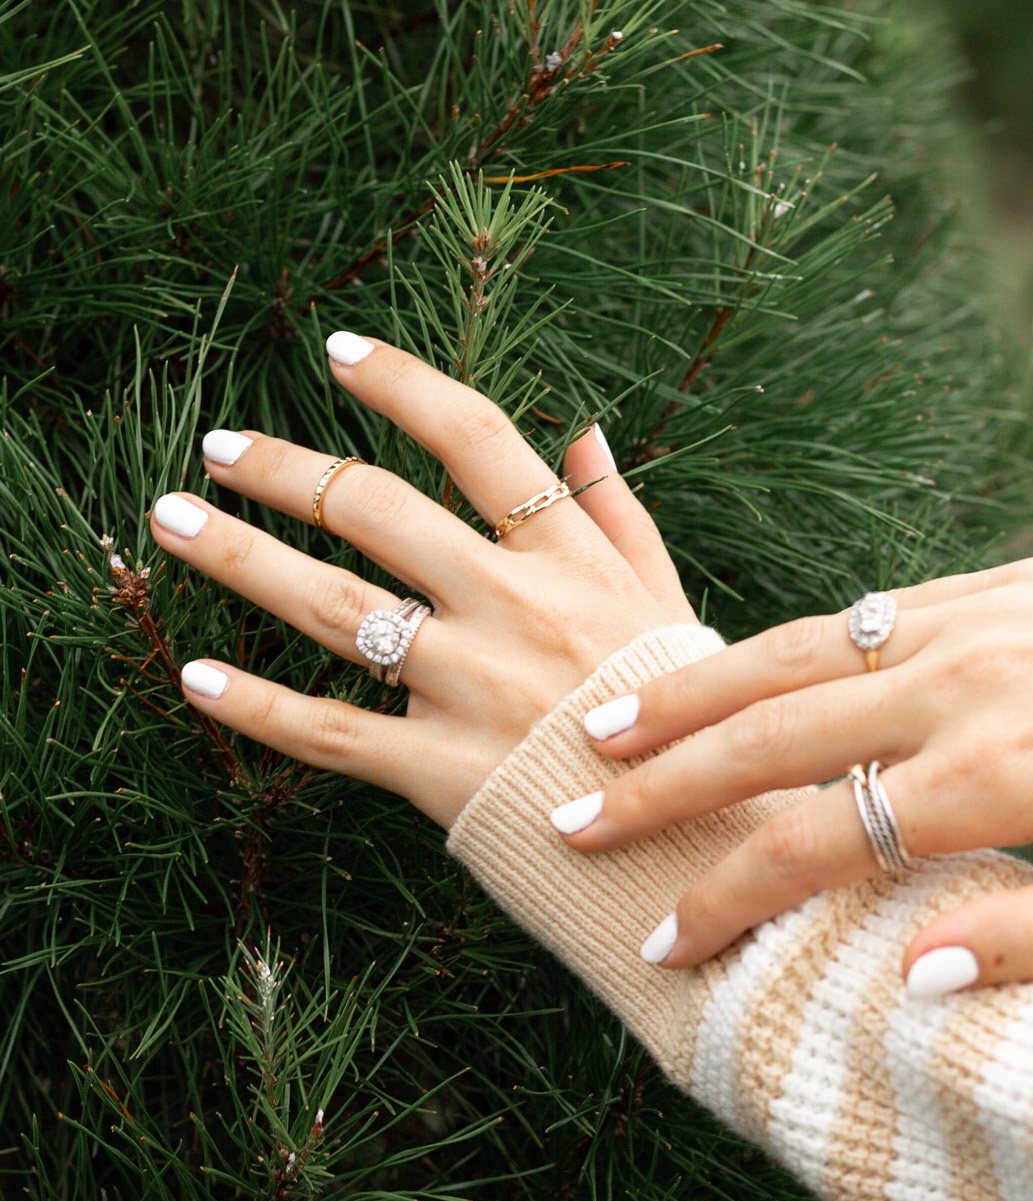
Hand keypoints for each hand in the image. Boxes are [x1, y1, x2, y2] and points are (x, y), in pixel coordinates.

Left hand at [151, 335, 692, 827]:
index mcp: (572, 557)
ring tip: (169, 520)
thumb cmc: (683, 719)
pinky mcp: (440, 772)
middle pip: (378, 510)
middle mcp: (515, 607)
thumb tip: (582, 430)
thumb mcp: (666, 602)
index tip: (338, 352)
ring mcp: (473, 689)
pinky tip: (192, 674)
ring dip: (240, 557)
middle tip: (217, 447)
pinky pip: (326, 731)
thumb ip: (619, 515)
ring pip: (333, 605)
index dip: (403, 385)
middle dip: (285, 470)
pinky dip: (253, 703)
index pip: (477, 440)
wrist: (693, 848)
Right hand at [552, 557, 1032, 989]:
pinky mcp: (982, 581)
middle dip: (665, 780)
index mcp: (1000, 768)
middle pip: (776, 730)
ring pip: (797, 652)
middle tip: (569, 812)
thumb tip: (910, 980)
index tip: (659, 937)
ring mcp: (966, 617)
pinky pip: (857, 613)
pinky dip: (778, 645)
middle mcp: (961, 680)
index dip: (728, 893)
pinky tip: (729, 672)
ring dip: (696, 691)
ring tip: (608, 725)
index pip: (823, 837)